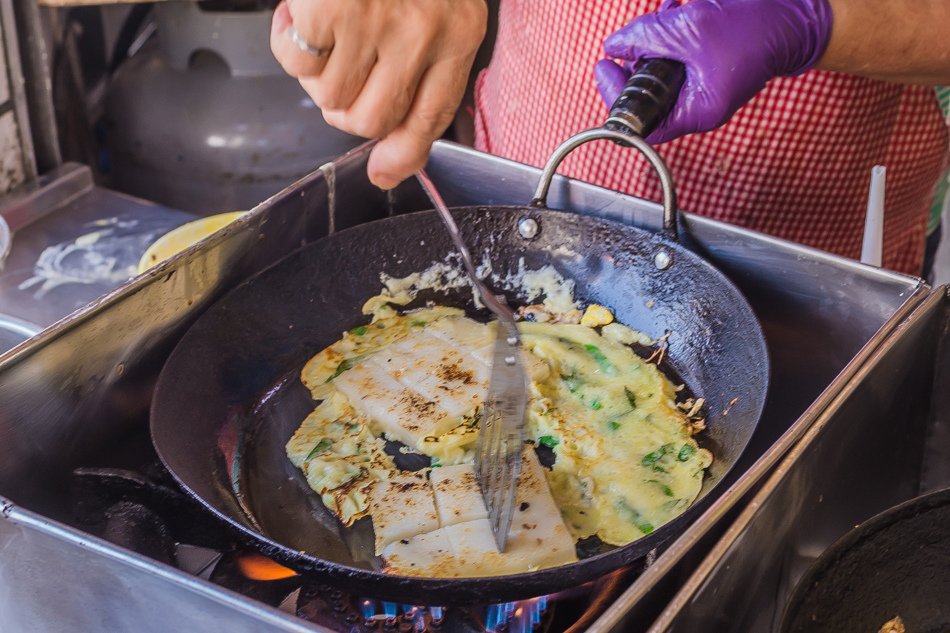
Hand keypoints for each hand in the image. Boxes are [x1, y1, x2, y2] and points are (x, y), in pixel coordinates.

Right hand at [271, 0, 487, 188]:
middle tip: (337, 68)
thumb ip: (419, 70)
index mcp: (459, 31)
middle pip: (371, 120)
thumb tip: (386, 162)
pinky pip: (296, 65)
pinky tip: (300, 11)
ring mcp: (377, 23)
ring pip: (330, 100)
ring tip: (323, 26)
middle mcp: (424, 32)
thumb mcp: (432, 6)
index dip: (403, 153)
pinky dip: (288, 43)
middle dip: (343, 107)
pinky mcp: (331, 12)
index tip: (383, 173)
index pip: (432, 116)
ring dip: (316, 71)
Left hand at [595, 0, 832, 143]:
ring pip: (659, 71)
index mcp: (698, 112)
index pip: (643, 123)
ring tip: (664, 16)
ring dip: (654, 43)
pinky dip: (670, 35)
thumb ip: (646, 38)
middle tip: (632, 39)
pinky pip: (676, 56)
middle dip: (637, 63)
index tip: (605, 67)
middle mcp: (698, 105)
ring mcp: (702, 86)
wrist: (795, 14)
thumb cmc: (755, 28)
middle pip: (647, 95)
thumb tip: (614, 45)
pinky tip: (677, 11)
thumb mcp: (690, 29)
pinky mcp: (705, 66)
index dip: (617, 96)